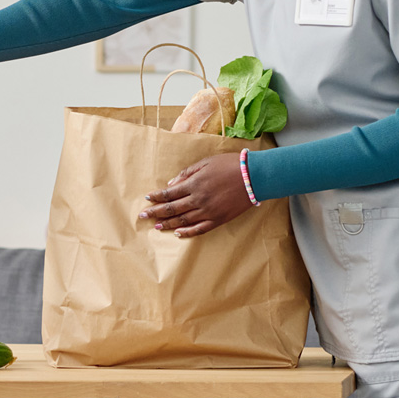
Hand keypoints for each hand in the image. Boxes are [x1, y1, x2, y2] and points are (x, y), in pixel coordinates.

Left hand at [138, 152, 252, 237]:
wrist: (255, 176)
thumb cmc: (230, 165)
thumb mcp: (205, 163)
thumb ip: (186, 174)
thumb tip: (171, 184)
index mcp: (194, 184)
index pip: (169, 194)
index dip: (157, 197)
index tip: (147, 199)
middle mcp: (198, 200)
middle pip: (172, 208)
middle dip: (156, 212)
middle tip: (143, 216)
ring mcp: (208, 211)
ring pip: (183, 220)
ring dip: (168, 224)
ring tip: (157, 226)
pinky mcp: (219, 219)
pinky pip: (200, 229)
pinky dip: (188, 233)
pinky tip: (178, 234)